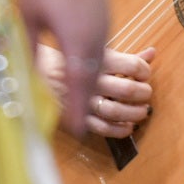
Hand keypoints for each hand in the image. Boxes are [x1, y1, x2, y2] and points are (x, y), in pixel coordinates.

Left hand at [17, 0, 109, 136]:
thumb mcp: (27, 18)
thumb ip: (30, 49)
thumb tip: (25, 75)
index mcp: (78, 43)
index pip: (79, 88)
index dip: (76, 110)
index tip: (74, 130)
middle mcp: (97, 36)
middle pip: (93, 78)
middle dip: (84, 100)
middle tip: (77, 121)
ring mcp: (103, 22)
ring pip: (99, 61)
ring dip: (89, 80)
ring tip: (80, 99)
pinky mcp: (103, 10)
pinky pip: (101, 45)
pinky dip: (92, 61)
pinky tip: (82, 64)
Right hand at [37, 43, 154, 139]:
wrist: (32, 71)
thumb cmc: (69, 60)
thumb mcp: (96, 53)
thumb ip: (126, 56)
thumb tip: (152, 53)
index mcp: (95, 59)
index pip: (132, 65)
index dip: (144, 71)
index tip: (145, 75)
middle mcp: (91, 80)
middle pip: (128, 89)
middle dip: (144, 93)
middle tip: (146, 94)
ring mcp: (82, 100)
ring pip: (117, 110)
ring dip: (136, 113)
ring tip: (142, 111)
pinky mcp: (75, 118)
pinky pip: (102, 128)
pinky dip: (120, 130)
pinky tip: (128, 126)